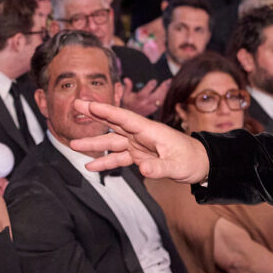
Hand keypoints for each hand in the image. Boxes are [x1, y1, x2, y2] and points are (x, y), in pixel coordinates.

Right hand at [68, 99, 210, 182]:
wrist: (200, 164)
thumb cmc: (191, 160)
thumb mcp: (177, 166)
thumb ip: (159, 168)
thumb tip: (142, 169)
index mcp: (150, 130)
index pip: (124, 118)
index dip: (106, 111)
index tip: (89, 104)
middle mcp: (141, 134)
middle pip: (114, 123)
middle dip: (95, 115)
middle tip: (76, 105)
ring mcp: (138, 144)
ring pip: (112, 141)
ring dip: (94, 143)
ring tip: (73, 144)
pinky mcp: (138, 155)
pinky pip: (118, 158)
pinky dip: (105, 162)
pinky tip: (90, 166)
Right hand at [121, 77, 167, 117]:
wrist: (131, 117)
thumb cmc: (128, 104)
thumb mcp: (125, 95)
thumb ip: (127, 86)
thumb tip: (126, 79)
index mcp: (139, 99)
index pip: (145, 92)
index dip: (151, 86)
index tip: (154, 81)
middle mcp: (146, 103)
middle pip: (157, 95)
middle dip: (163, 87)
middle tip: (169, 80)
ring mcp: (151, 106)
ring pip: (161, 99)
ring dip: (166, 91)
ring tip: (170, 83)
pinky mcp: (155, 108)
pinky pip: (162, 102)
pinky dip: (166, 96)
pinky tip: (169, 90)